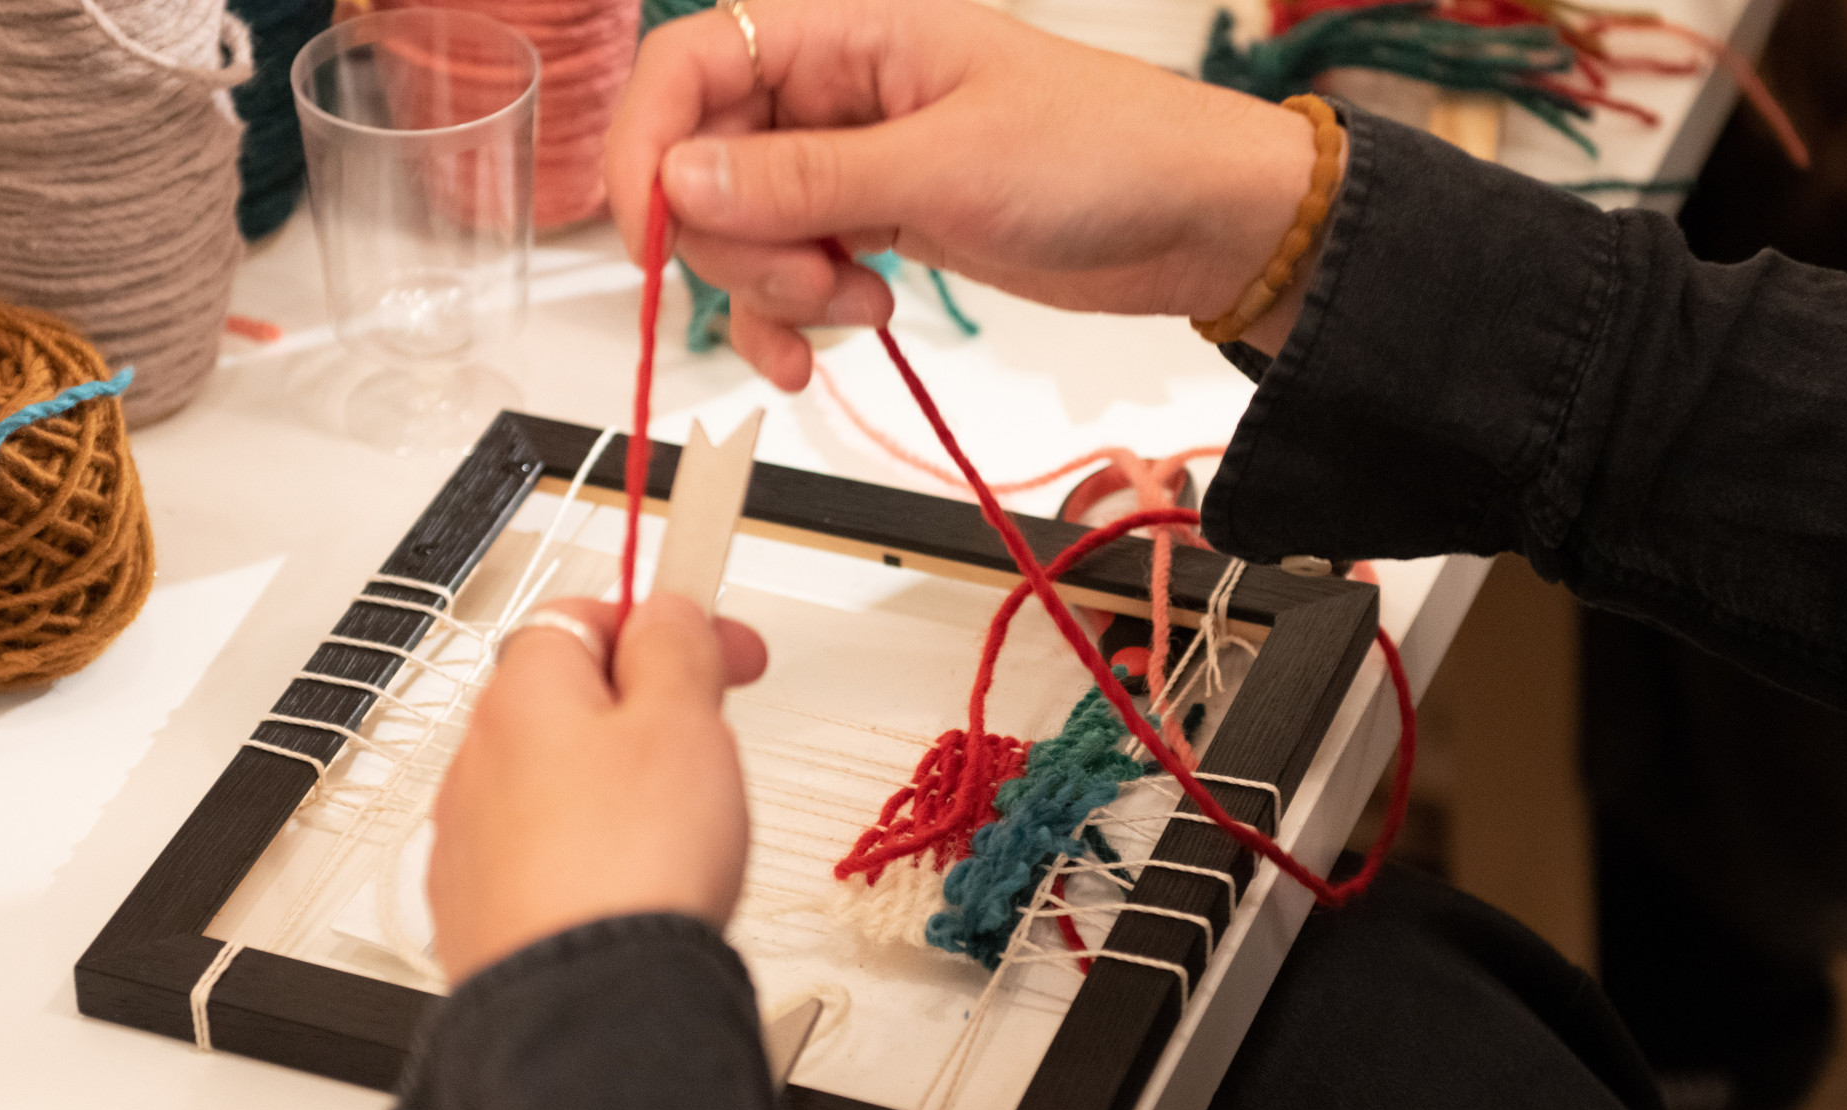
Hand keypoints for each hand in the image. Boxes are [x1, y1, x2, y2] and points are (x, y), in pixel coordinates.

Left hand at [429, 595, 767, 984]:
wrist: (586, 1008)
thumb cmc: (627, 868)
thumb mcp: (683, 721)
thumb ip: (674, 647)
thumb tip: (664, 611)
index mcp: (525, 692)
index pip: (589, 613)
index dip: (668, 621)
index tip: (725, 646)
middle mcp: (480, 756)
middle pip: (574, 699)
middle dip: (649, 709)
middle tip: (714, 739)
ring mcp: (472, 836)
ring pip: (560, 778)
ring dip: (618, 784)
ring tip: (682, 826)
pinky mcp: (480, 908)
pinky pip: (545, 852)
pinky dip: (591, 852)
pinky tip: (635, 883)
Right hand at [605, 0, 1337, 390]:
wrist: (1198, 222)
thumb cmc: (1105, 154)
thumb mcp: (947, 165)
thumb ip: (806, 176)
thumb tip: (678, 178)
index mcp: (849, 35)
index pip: (692, 63)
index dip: (648, 144)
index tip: (651, 233)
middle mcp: (837, 94)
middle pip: (706, 163)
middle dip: (740, 244)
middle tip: (816, 286)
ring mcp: (856, 164)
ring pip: (747, 230)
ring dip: (777, 291)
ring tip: (858, 311)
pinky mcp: (881, 224)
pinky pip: (796, 271)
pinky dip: (799, 316)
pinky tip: (842, 338)